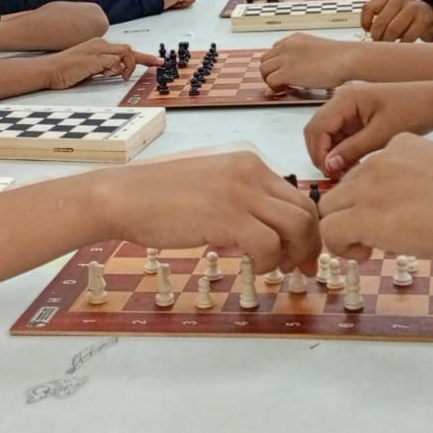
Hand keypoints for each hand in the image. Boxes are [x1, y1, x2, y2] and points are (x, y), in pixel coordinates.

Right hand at [42, 39, 160, 88]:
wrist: (48, 70)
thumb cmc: (65, 71)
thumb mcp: (90, 69)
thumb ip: (103, 67)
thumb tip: (117, 71)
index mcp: (98, 45)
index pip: (123, 49)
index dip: (141, 56)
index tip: (155, 61)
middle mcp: (99, 44)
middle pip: (128, 49)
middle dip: (144, 58)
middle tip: (157, 64)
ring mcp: (97, 50)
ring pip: (125, 53)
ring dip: (128, 66)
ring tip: (121, 77)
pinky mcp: (93, 59)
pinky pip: (114, 62)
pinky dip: (116, 70)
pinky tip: (107, 75)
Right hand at [90, 152, 322, 274]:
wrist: (122, 197)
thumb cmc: (157, 198)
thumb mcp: (210, 189)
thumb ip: (238, 204)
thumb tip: (261, 236)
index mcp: (248, 163)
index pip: (297, 195)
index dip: (307, 229)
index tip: (301, 253)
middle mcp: (252, 171)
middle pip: (306, 210)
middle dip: (310, 244)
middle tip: (300, 268)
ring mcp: (241, 192)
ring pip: (298, 226)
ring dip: (294, 255)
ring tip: (276, 270)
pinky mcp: (229, 216)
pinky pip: (270, 245)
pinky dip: (269, 263)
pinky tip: (252, 267)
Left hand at [259, 32, 361, 88]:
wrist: (345, 59)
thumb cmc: (341, 58)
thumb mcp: (319, 52)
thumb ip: (307, 59)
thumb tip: (304, 72)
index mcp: (296, 39)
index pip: (275, 49)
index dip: (277, 63)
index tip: (283, 71)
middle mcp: (287, 46)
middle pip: (265, 59)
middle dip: (270, 71)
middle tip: (281, 82)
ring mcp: (285, 58)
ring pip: (264, 69)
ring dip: (270, 80)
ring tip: (282, 87)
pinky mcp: (286, 72)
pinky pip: (270, 81)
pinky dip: (275, 88)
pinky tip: (285, 90)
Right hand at [302, 81, 432, 175]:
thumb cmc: (411, 111)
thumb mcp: (381, 134)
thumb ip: (352, 150)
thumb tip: (329, 166)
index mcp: (346, 98)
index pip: (317, 127)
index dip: (319, 152)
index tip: (329, 173)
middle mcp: (342, 99)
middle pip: (317, 130)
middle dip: (322, 154)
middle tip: (335, 175)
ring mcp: (348, 107)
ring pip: (326, 134)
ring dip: (332, 153)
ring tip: (346, 171)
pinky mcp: (355, 116)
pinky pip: (339, 135)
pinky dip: (341, 150)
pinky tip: (353, 162)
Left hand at [319, 134, 432, 262]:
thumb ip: (418, 188)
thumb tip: (407, 216)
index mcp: (403, 145)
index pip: (368, 172)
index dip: (372, 200)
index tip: (391, 219)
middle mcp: (380, 159)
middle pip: (343, 188)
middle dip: (353, 215)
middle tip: (375, 239)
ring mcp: (369, 184)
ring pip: (329, 207)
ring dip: (343, 230)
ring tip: (368, 249)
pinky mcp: (364, 213)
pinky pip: (330, 229)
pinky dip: (340, 246)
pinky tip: (366, 255)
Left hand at [361, 0, 432, 42]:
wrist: (432, 17)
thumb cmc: (406, 19)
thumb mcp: (391, 13)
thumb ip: (378, 20)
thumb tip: (367, 33)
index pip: (369, 8)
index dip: (365, 22)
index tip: (368, 31)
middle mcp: (399, 0)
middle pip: (380, 23)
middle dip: (378, 37)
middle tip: (380, 43)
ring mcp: (412, 8)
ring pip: (393, 30)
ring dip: (389, 42)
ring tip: (390, 46)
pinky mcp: (423, 20)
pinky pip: (408, 37)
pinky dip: (402, 45)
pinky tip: (402, 46)